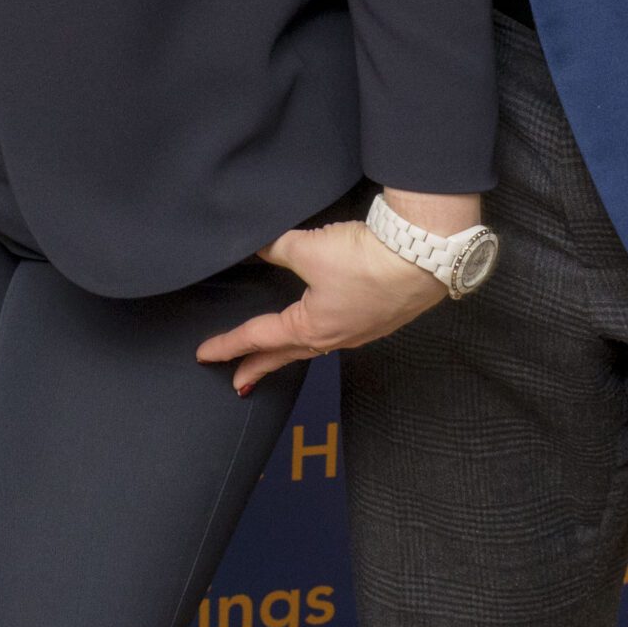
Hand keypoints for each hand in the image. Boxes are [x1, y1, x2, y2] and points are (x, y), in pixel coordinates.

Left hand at [197, 219, 450, 393]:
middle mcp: (334, 337)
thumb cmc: (364, 260)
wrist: (423, 260)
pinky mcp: (378, 319)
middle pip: (286, 354)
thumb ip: (276, 247)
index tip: (204, 355)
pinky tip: (321, 330)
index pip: (258, 337)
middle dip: (259, 366)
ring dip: (289, 352)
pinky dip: (317, 338)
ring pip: (313, 347)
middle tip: (237, 381)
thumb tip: (255, 246)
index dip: (228, 344)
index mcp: (311, 327)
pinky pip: (337, 335)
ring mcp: (359, 331)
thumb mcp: (309, 248)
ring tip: (276, 355)